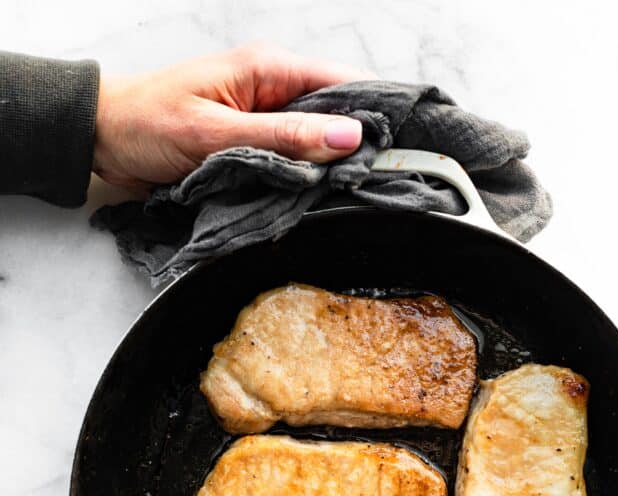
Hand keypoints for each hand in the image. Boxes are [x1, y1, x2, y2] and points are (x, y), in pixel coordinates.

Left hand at [94, 42, 372, 190]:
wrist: (103, 137)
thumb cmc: (147, 122)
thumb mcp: (215, 132)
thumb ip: (282, 137)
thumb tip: (347, 137)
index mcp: (269, 70)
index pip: (345, 82)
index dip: (380, 112)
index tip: (409, 147)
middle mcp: (274, 90)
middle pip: (339, 114)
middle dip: (362, 145)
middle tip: (389, 182)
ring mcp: (266, 119)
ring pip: (319, 142)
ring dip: (334, 167)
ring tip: (363, 195)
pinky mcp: (254, 145)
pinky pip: (294, 160)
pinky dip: (307, 178)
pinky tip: (323, 199)